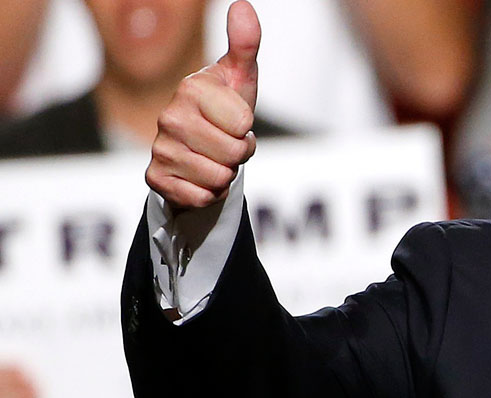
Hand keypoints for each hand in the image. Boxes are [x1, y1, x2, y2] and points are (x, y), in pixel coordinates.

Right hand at [145, 0, 260, 209]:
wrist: (199, 150)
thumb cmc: (225, 110)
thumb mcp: (240, 78)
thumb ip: (245, 44)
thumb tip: (243, 6)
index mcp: (190, 89)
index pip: (244, 123)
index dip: (248, 129)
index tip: (235, 122)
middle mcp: (169, 116)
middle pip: (234, 153)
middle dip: (239, 155)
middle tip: (225, 143)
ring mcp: (160, 149)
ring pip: (219, 178)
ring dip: (225, 174)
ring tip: (213, 158)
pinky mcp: (155, 179)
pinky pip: (201, 197)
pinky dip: (209, 194)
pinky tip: (199, 178)